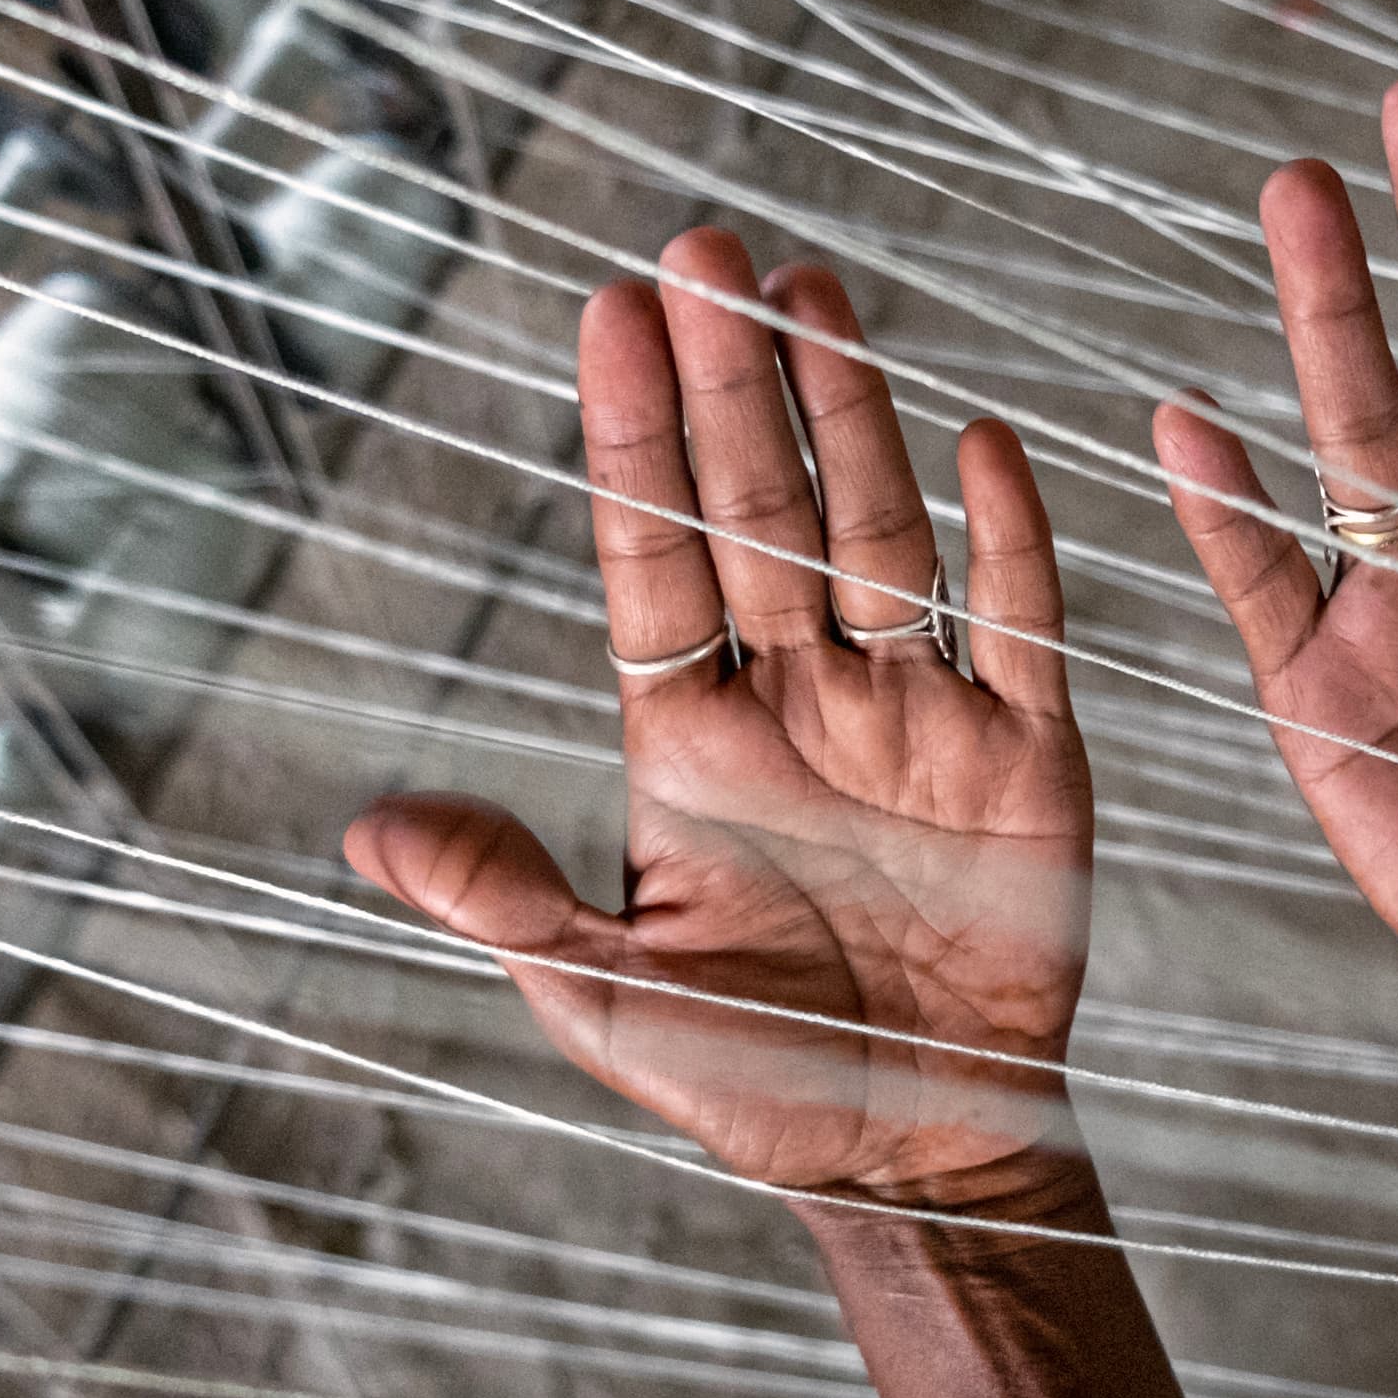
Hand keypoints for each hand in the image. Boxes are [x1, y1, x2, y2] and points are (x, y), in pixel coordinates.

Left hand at [348, 231, 1093, 1206]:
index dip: (630, 438)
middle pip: (756, 512)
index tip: (608, 312)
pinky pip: (1016, 621)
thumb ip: (503, 902)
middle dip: (729, 381)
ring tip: (809, 290)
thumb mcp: (605, 1001)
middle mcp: (799, 703)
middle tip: (700, 244)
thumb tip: (370, 830)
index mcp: (690, 744)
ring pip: (874, 534)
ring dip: (847, 416)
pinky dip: (1005, 534)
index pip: (650, 557)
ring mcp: (913, 717)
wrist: (919, 1154)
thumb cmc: (754, 1088)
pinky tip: (976, 435)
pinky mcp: (1027, 756)